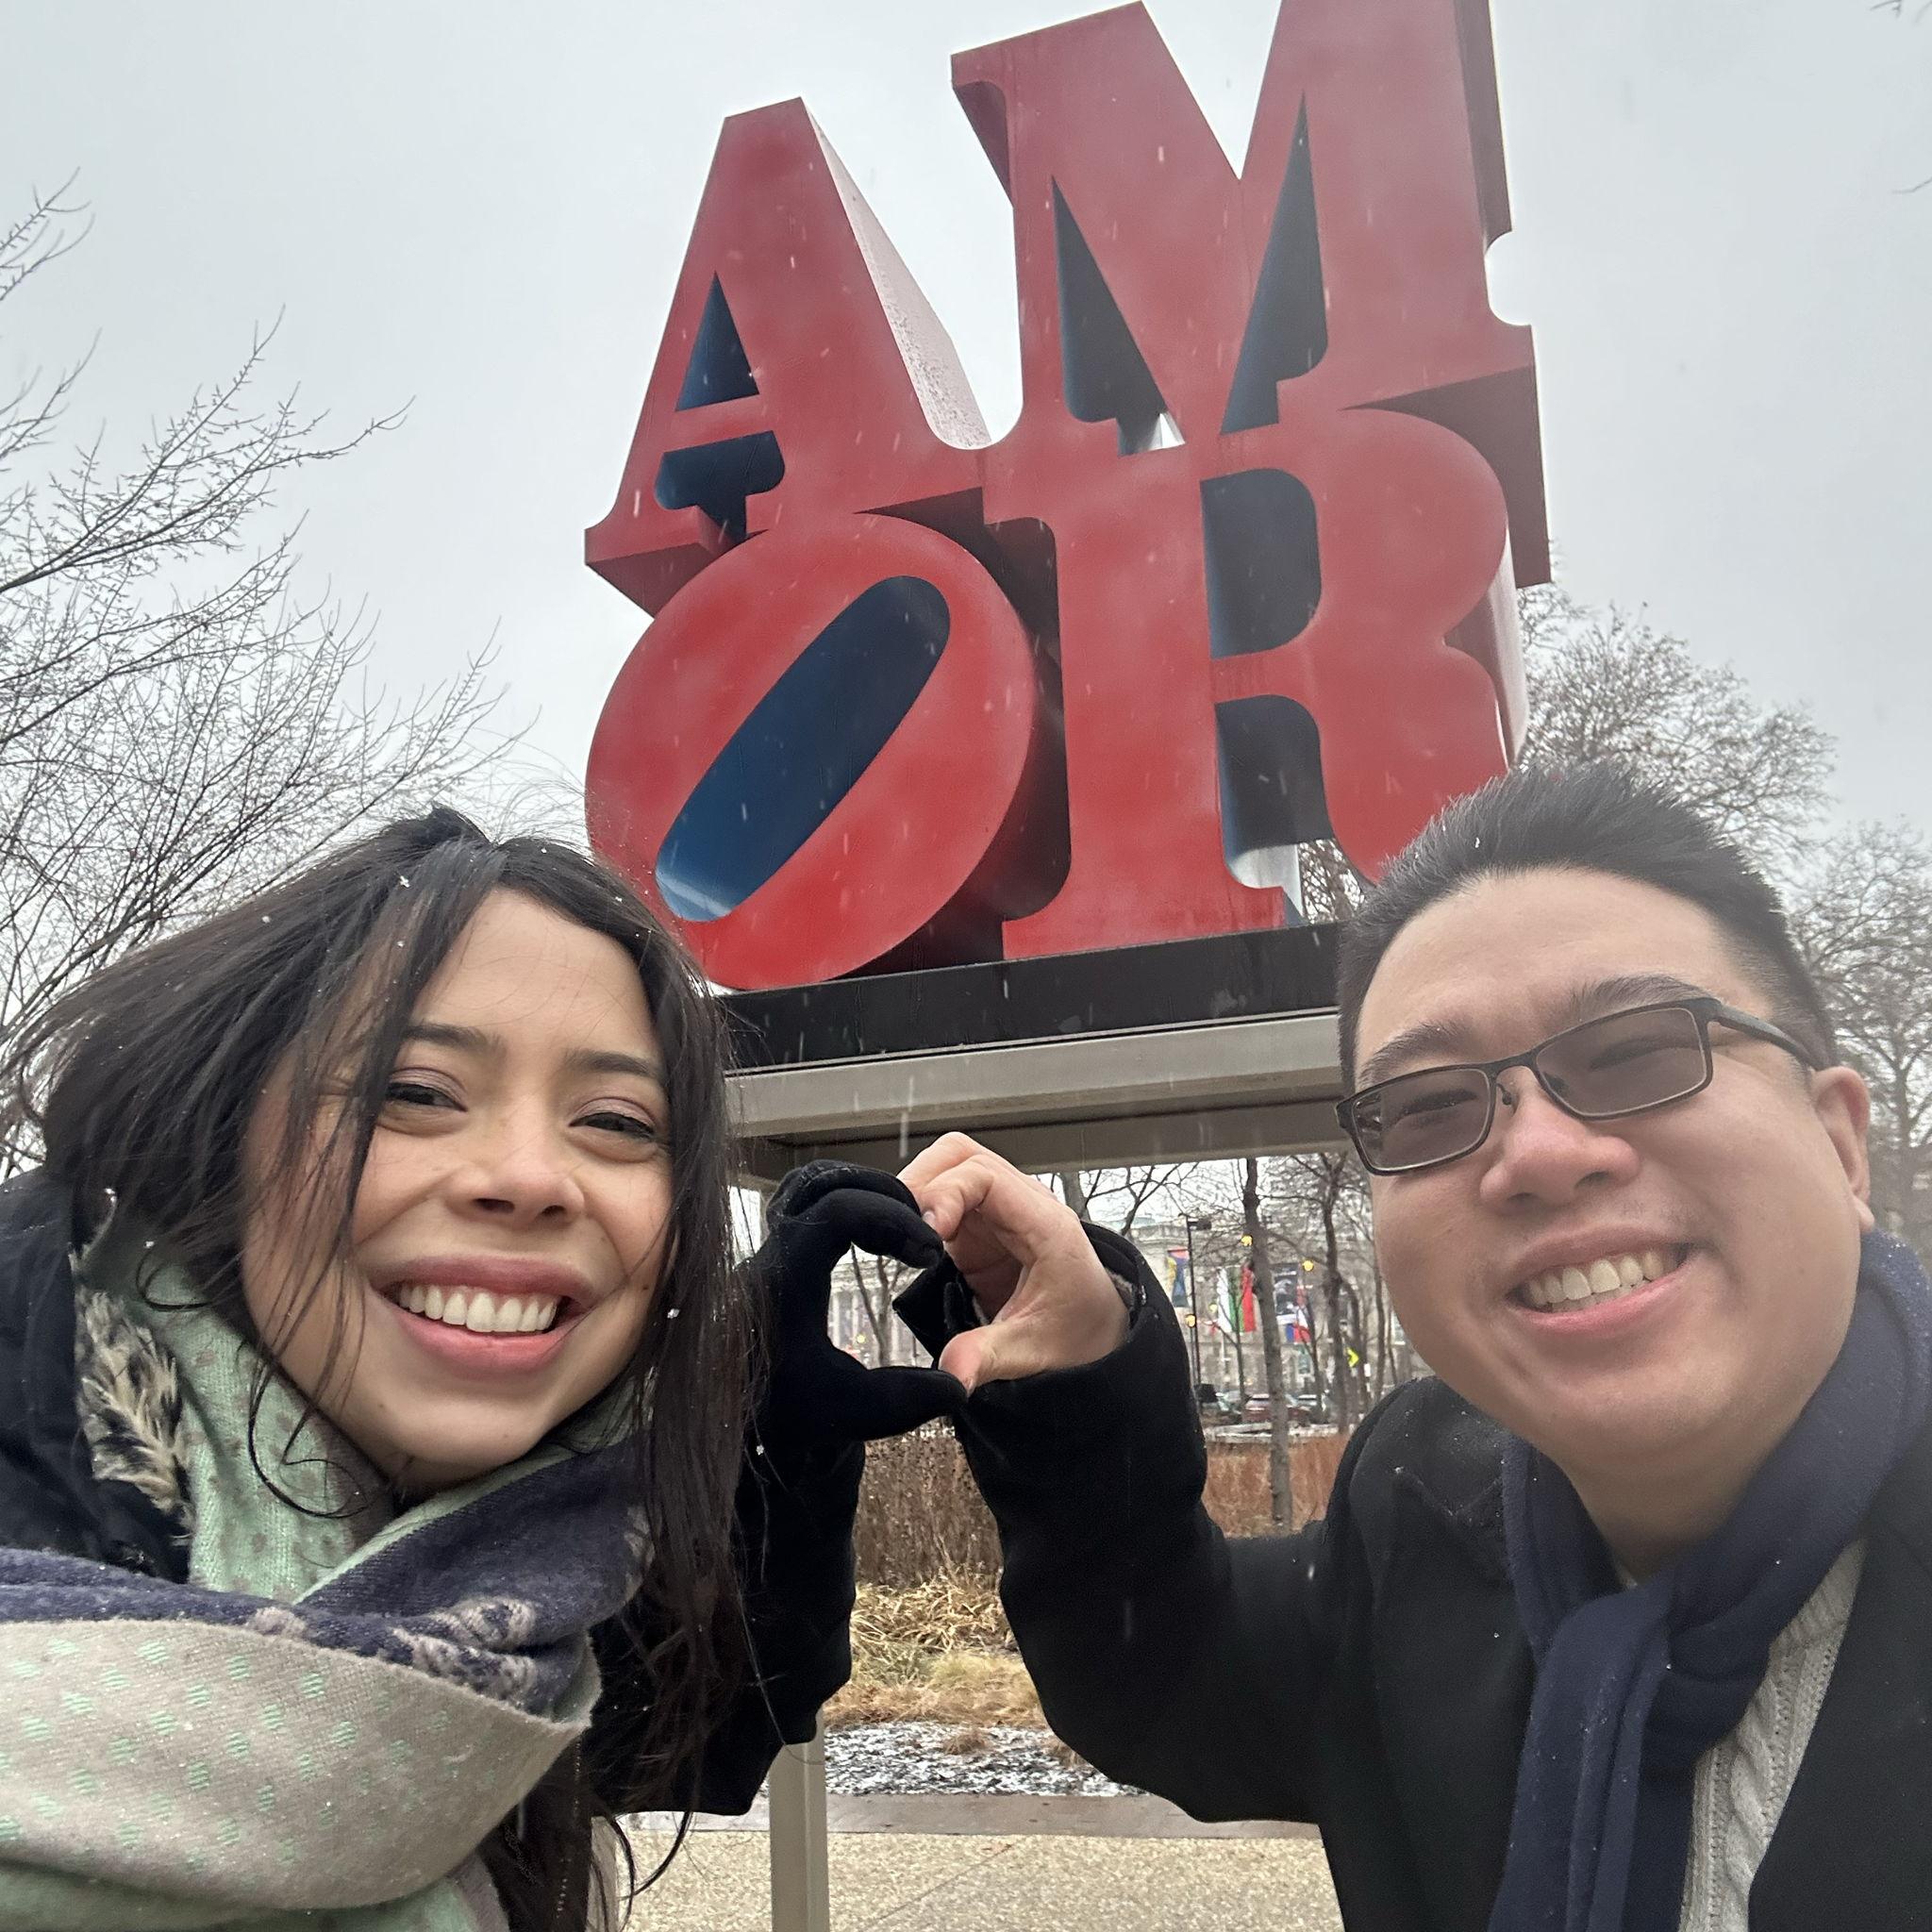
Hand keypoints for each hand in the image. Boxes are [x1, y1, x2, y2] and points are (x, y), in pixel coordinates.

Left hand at [751, 1162, 965, 1444]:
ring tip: (901, 1226)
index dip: (893, 1218)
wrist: (744, 1426)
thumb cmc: (795, 1416)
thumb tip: (960, 1385)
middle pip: (820, 1181)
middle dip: (881, 1192)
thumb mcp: (856, 1412)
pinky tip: (875, 1237)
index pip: (839, 1211)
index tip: (929, 1250)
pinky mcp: (773, 1257)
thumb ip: (910, 1399)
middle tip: (920, 1226)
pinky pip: (805, 1203)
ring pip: (808, 1184)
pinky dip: (845, 1203)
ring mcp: (767, 1253)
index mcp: (786, 1283)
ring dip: (862, 1192)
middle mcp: (770, 1258)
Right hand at [897, 1133, 1128, 1393]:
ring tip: (903, 1233)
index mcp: (1045, 1224)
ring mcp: (998, 1215)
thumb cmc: (1082, 1331)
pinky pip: (943, 1200)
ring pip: (949, 1169)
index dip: (946, 1192)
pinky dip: (920, 1211)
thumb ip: (989, 1356)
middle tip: (901, 1224)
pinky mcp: (978, 1232)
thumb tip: (950, 1370)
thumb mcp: (1036, 1349)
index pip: (985, 1175)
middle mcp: (1021, 1208)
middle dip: (924, 1181)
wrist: (1098, 1336)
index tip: (925, 1229)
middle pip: (961, 1155)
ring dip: (920, 1192)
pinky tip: (911, 1243)